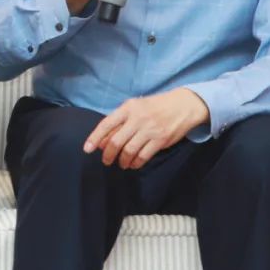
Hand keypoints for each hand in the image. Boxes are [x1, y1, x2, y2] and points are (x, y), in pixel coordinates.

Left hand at [83, 88, 209, 169]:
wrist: (182, 105)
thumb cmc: (155, 106)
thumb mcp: (136, 107)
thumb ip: (119, 122)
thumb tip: (102, 142)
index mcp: (128, 108)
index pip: (106, 124)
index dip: (94, 138)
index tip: (87, 149)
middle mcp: (137, 118)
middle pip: (116, 141)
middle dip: (108, 155)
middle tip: (107, 161)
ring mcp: (149, 129)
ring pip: (128, 151)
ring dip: (122, 161)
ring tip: (122, 163)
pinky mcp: (160, 140)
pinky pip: (143, 156)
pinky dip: (135, 163)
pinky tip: (134, 164)